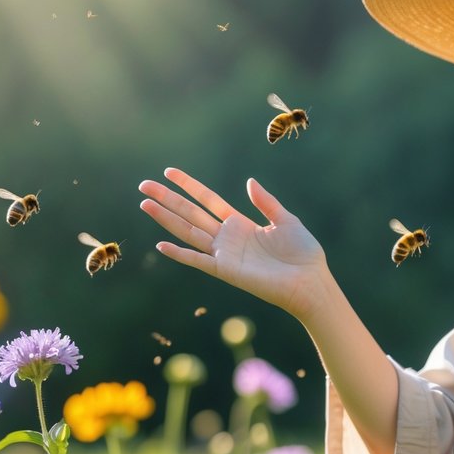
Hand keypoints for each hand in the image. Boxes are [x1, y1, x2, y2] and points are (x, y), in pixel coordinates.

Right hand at [138, 168, 327, 320]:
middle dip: (167, 198)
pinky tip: (160, 244)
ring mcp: (224, 254)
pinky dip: (179, 254)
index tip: (169, 172)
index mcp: (240, 224)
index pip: (208, 200)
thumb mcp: (286, 220)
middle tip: (144, 184)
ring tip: (145, 203)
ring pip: (188, 231)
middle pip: (190, 213)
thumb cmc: (303, 254)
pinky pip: (197, 260)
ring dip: (166, 218)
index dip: (189, 186)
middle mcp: (227, 238)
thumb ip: (266, 202)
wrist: (310, 282)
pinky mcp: (225, 270)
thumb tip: (249, 181)